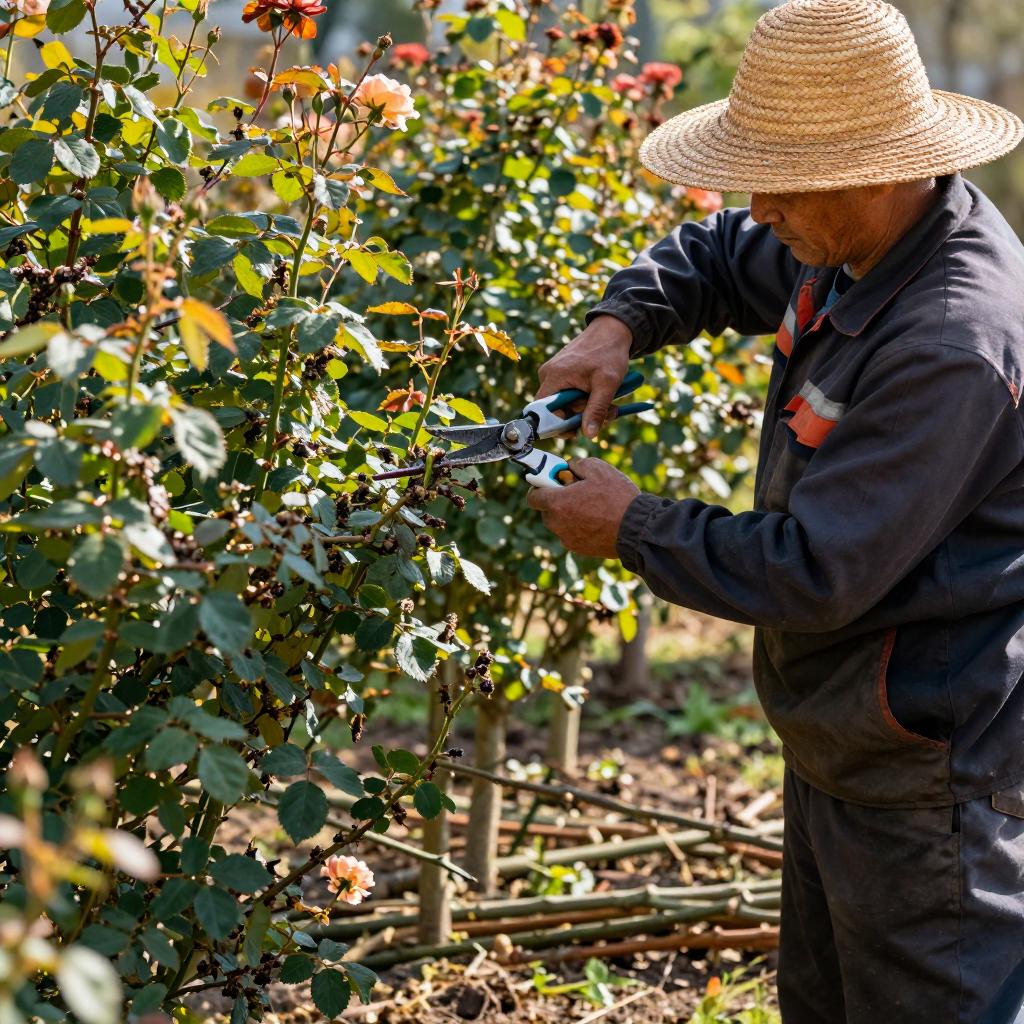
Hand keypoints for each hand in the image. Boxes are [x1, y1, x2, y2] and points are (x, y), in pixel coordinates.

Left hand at [527, 457, 639, 558]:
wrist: (636, 528)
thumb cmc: (617, 497)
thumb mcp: (597, 468)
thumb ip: (575, 464)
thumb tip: (568, 468)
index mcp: (556, 503)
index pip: (532, 497)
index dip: (541, 486)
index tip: (553, 481)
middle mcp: (557, 524)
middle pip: (547, 510)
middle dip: (558, 500)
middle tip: (578, 492)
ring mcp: (567, 539)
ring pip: (560, 523)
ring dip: (569, 514)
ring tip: (592, 507)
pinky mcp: (579, 549)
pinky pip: (572, 534)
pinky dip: (579, 527)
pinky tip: (598, 521)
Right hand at [537, 315, 632, 438]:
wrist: (612, 331)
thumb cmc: (609, 353)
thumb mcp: (606, 384)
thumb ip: (596, 410)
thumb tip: (589, 435)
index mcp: (553, 376)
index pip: (542, 411)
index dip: (557, 425)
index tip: (577, 431)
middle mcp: (548, 375)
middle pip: (557, 410)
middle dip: (582, 417)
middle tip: (608, 414)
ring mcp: (555, 374)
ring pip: (566, 404)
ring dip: (587, 409)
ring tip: (610, 404)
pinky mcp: (563, 374)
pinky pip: (569, 395)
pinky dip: (586, 399)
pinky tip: (601, 395)